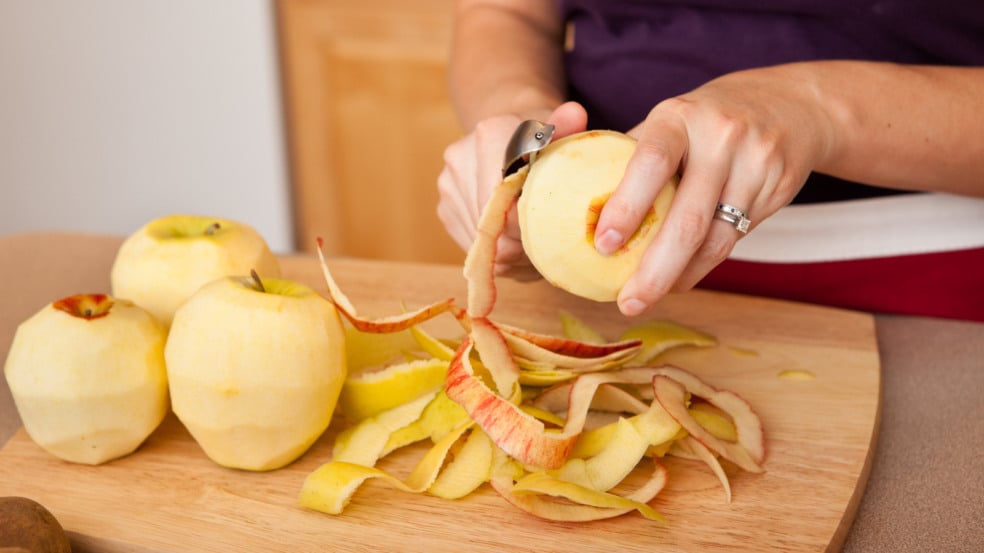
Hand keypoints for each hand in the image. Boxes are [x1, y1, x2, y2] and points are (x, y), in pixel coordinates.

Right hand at [437, 101, 587, 278]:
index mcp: (489, 136)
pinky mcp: (445, 208)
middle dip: (521, 241)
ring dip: (509, 249)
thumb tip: (575, 113)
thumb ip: (568, 126)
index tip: (553, 231)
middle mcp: (460, 159)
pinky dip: (495, 250)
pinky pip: (471, 245)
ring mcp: (448, 185)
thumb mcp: (561, 131)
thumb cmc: (544, 140)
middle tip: (548, 241)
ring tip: (533, 238)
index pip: (509, 199)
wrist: (511, 135)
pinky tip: (513, 238)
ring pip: (482, 241)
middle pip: (493, 225)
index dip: (532, 224)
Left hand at [593, 65, 834, 315]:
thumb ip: (632, 157)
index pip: (651, 163)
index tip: (602, 245)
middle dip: (655, 270)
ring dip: (679, 276)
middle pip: (688, 218)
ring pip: (715, 239)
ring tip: (649, 297)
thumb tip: (581, 207)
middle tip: (627, 303)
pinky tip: (681, 277)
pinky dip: (703, 265)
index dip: (626, 206)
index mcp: (679, 116)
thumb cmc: (707, 118)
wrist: (792, 104)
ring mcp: (756, 163)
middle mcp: (721, 137)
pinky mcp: (778, 189)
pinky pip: (733, 240)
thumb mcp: (670, 119)